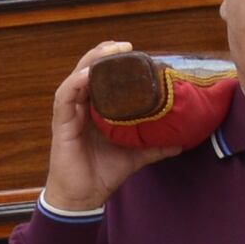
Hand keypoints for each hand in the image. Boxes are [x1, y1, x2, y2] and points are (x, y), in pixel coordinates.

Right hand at [41, 44, 159, 217]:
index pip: (103, 77)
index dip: (115, 61)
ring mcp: (70, 113)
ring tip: (109, 50)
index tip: (135, 51)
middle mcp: (82, 106)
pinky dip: (77, 82)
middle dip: (105, 53)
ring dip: (91, 61)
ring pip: (76, 77)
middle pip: (89, 70)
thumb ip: (155, 146)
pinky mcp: (61, 123)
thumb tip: (182, 141)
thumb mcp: (135, 155)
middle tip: (126, 45)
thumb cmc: (103, 173)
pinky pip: (66, 96)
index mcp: (96, 109)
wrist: (84, 198)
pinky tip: (89, 75)